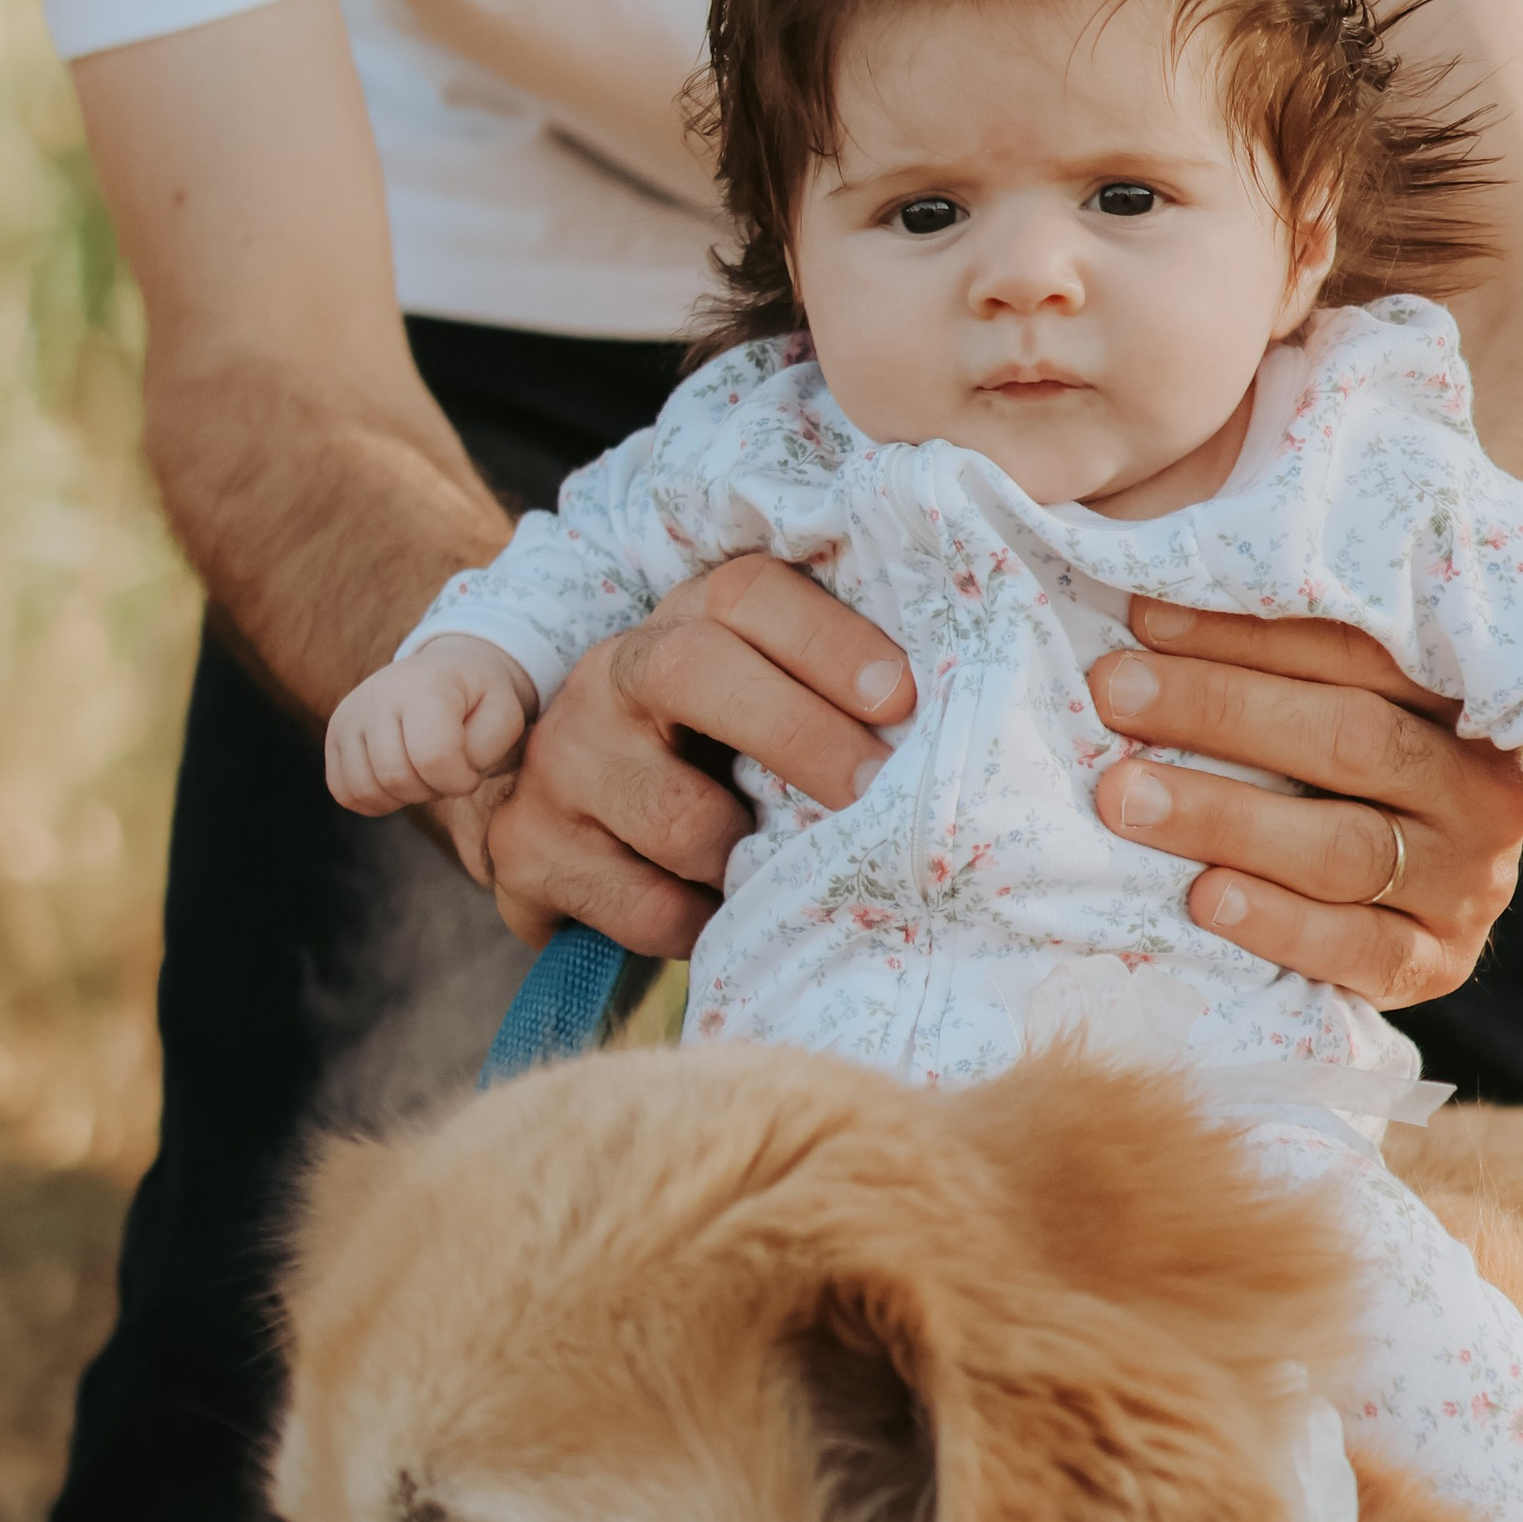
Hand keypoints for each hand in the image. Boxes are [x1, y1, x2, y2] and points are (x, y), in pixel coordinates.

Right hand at [327, 636, 536, 814]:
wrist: (445, 672)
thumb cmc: (478, 700)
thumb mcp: (505, 713)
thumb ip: (490, 746)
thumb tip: (451, 771)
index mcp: (426, 685)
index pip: (433, 758)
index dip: (459, 780)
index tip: (470, 772)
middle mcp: (377, 695)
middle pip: (396, 778)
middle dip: (431, 790)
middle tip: (447, 774)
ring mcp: (349, 714)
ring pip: (365, 789)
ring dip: (402, 797)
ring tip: (424, 774)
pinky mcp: (333, 734)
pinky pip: (345, 792)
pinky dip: (375, 800)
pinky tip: (399, 781)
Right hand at [451, 553, 916, 954]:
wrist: (571, 840)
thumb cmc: (714, 769)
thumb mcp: (764, 711)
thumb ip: (845, 699)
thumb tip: (996, 714)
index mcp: (685, 621)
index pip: (747, 594)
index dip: (826, 638)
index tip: (902, 698)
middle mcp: (611, 674)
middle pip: (695, 672)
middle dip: (799, 733)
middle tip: (874, 792)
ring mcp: (561, 762)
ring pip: (675, 814)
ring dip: (747, 857)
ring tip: (791, 875)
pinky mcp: (526, 851)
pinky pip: (644, 906)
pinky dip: (701, 927)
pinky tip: (722, 920)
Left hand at [1086, 603, 1522, 1009]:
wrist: (1419, 921)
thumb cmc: (1344, 785)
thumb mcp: (1340, 709)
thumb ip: (1280, 663)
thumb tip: (1152, 596)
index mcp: (1462, 701)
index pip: (1358, 652)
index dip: (1247, 634)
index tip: (1145, 621)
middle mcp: (1479, 790)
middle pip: (1351, 739)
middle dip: (1222, 711)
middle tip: (1116, 694)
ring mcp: (1466, 885)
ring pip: (1346, 847)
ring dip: (1226, 818)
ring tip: (1128, 799)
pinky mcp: (1436, 967)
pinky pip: (1356, 949)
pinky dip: (1276, 923)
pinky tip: (1203, 898)